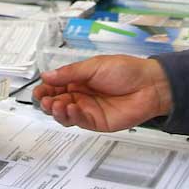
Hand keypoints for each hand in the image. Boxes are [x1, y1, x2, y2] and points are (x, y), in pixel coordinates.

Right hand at [34, 55, 172, 131]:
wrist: (149, 85)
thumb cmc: (126, 70)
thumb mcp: (94, 66)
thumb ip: (70, 73)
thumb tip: (47, 75)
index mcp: (79, 79)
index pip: (56, 86)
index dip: (46, 88)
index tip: (39, 89)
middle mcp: (81, 95)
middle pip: (57, 102)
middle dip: (47, 101)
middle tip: (44, 99)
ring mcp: (88, 109)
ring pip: (64, 114)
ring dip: (56, 110)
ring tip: (54, 105)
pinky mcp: (96, 122)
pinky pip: (78, 121)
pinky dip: (70, 117)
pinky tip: (68, 109)